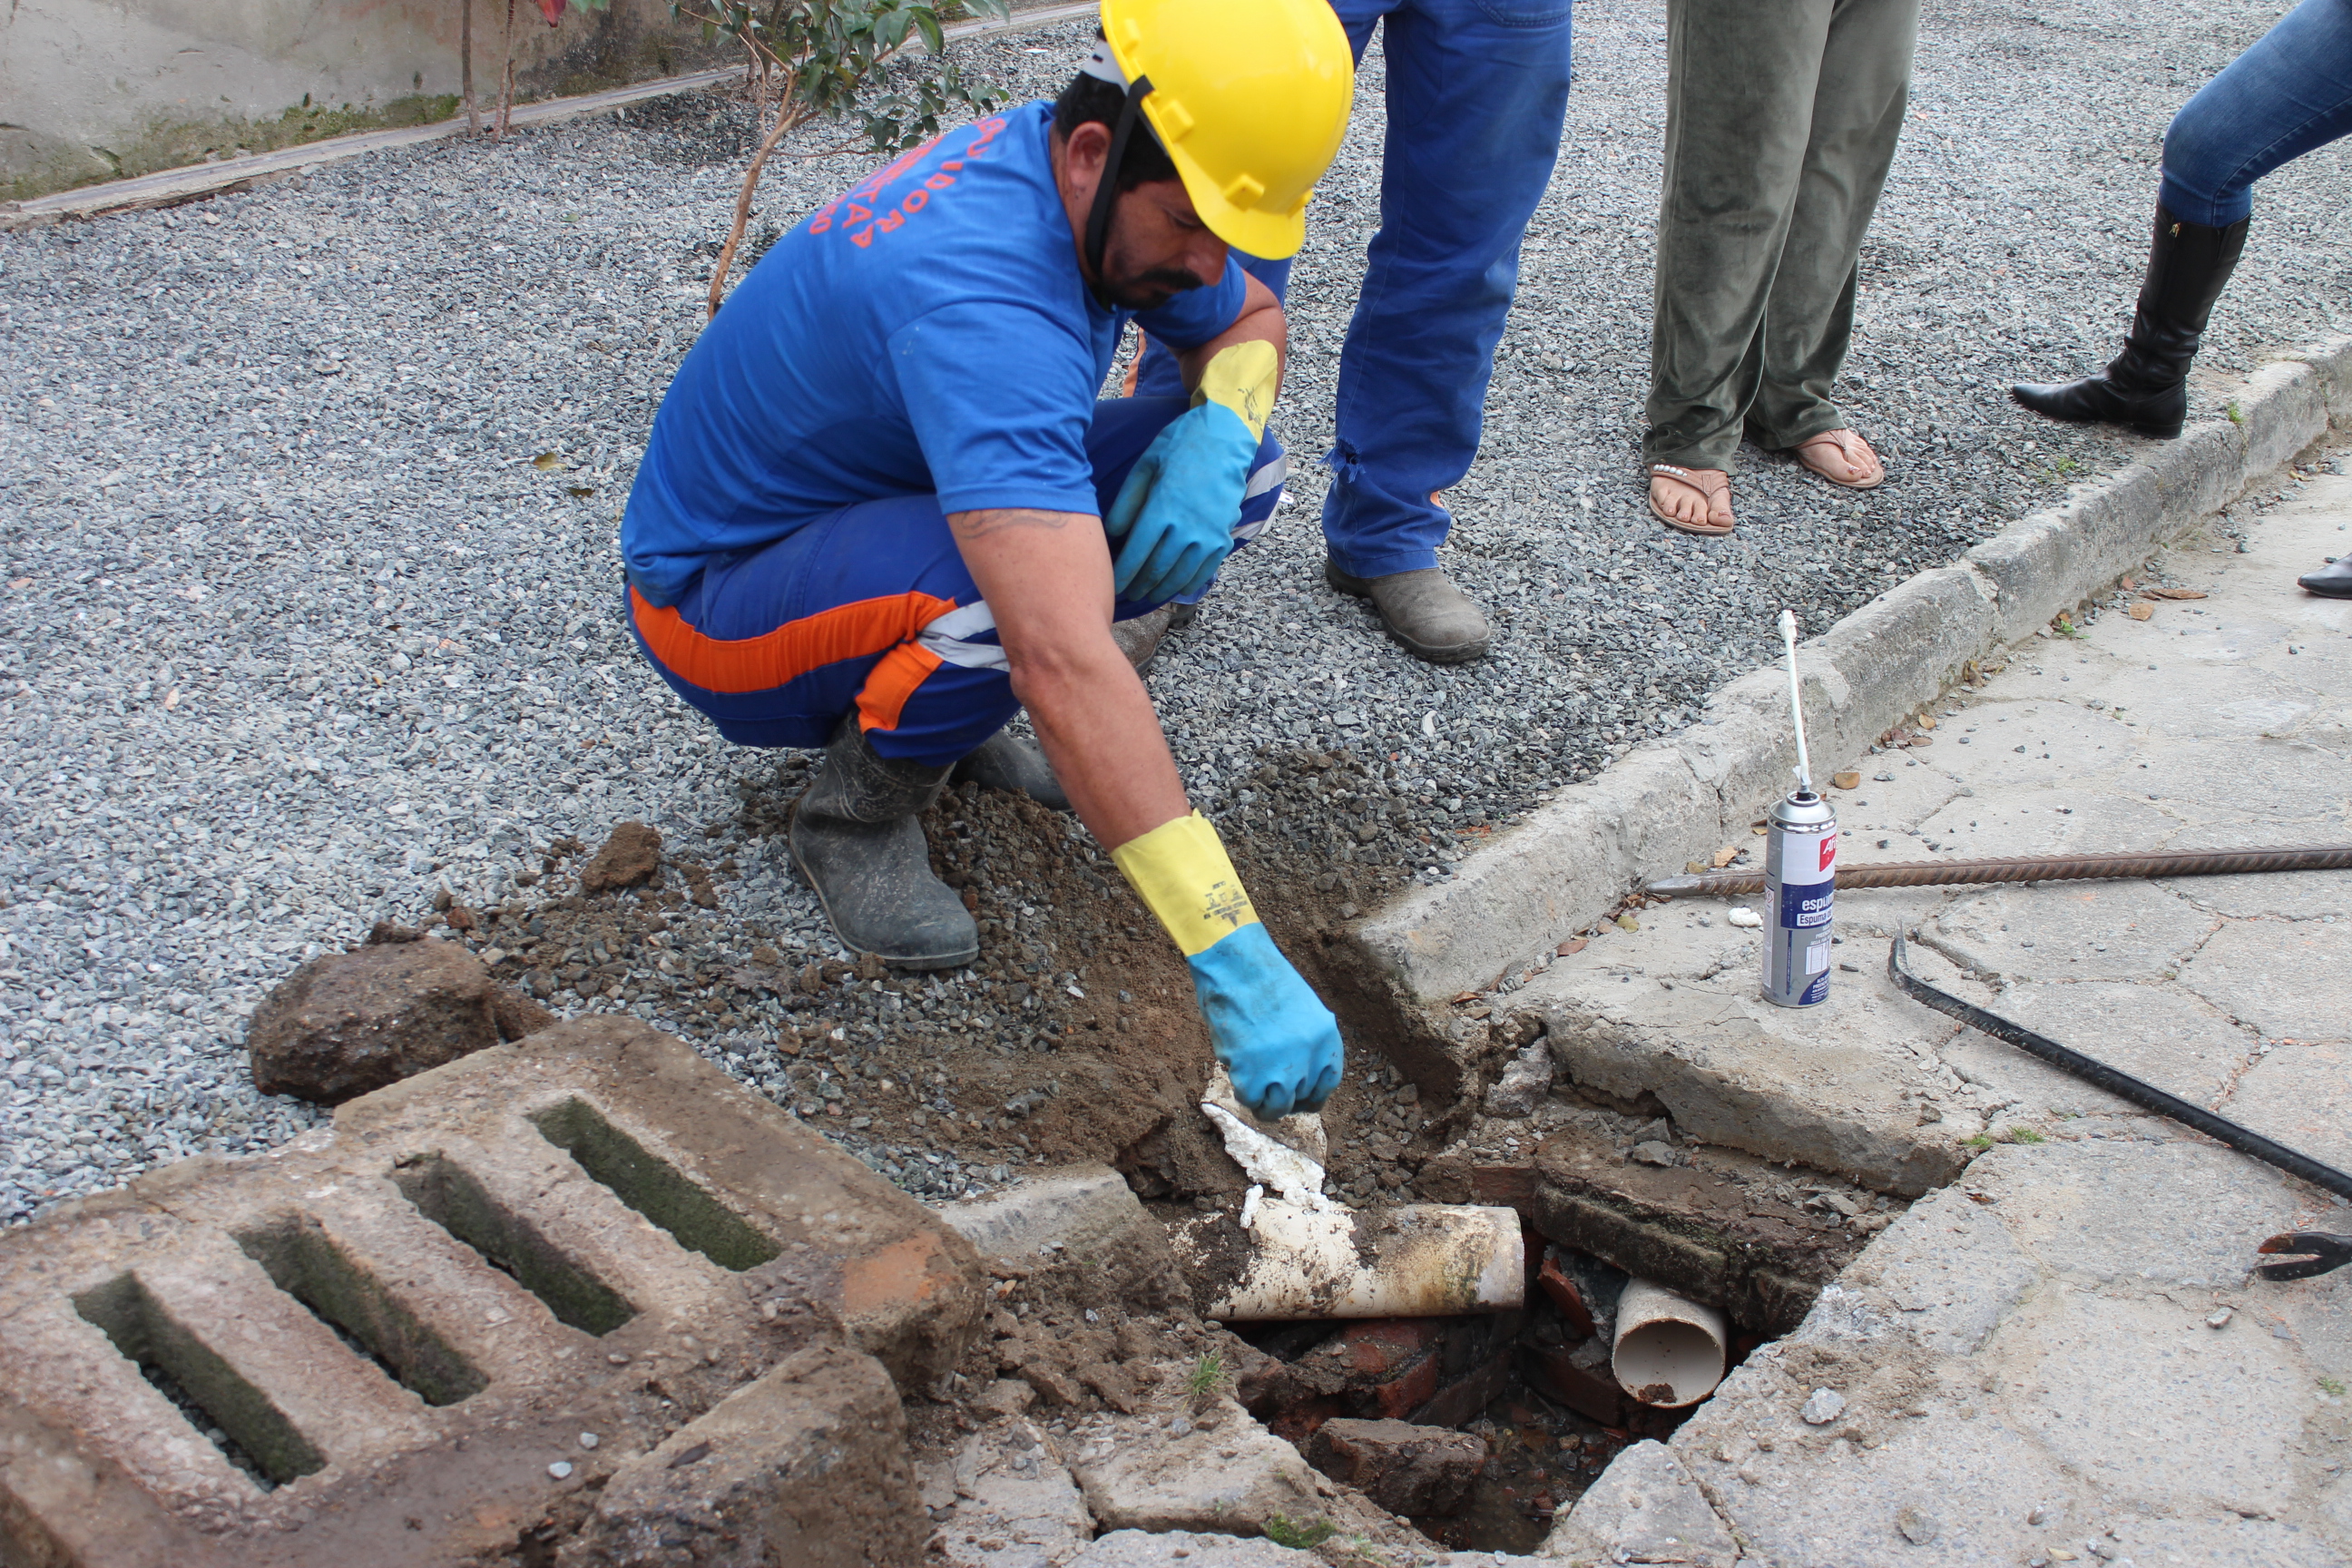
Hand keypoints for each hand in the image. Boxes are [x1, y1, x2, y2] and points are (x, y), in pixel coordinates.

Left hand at [1103, 401, 1254, 603]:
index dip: (1123, 574)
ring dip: (1161, 589)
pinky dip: (1188, 583)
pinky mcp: (1223, 536)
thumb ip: (1127, 502)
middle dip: (1139, 585)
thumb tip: (1113, 534)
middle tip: (1127, 594)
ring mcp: (1207, 534)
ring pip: (1180, 574)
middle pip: (1157, 568)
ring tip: (1147, 595)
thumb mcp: (1146, 466)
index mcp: (1162, 508)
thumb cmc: (1179, 446)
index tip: (1112, 585)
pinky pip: (1204, 570)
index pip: (1136, 553)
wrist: (1225, 438)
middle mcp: (1186, 527)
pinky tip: (1176, 588)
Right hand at [1186, 923, 1342, 1117]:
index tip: (1298, 1097)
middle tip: (1270, 1094)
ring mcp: (1281, 1068)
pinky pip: (1250, 1099)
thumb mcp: (1302, 1009)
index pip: (1327, 1083)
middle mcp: (1309, 1057)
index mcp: (1326, 1038)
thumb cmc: (1262, 979)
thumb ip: (1304, 1042)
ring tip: (1254, 1093)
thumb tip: (1295, 1072)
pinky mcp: (1252, 1072)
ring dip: (1265, 1105)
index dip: (1311, 1095)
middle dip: (1286, 1099)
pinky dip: (1244, 1093)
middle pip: (1302, 1098)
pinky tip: (1239, 1079)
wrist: (1237, 966)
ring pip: (1278, 1107)